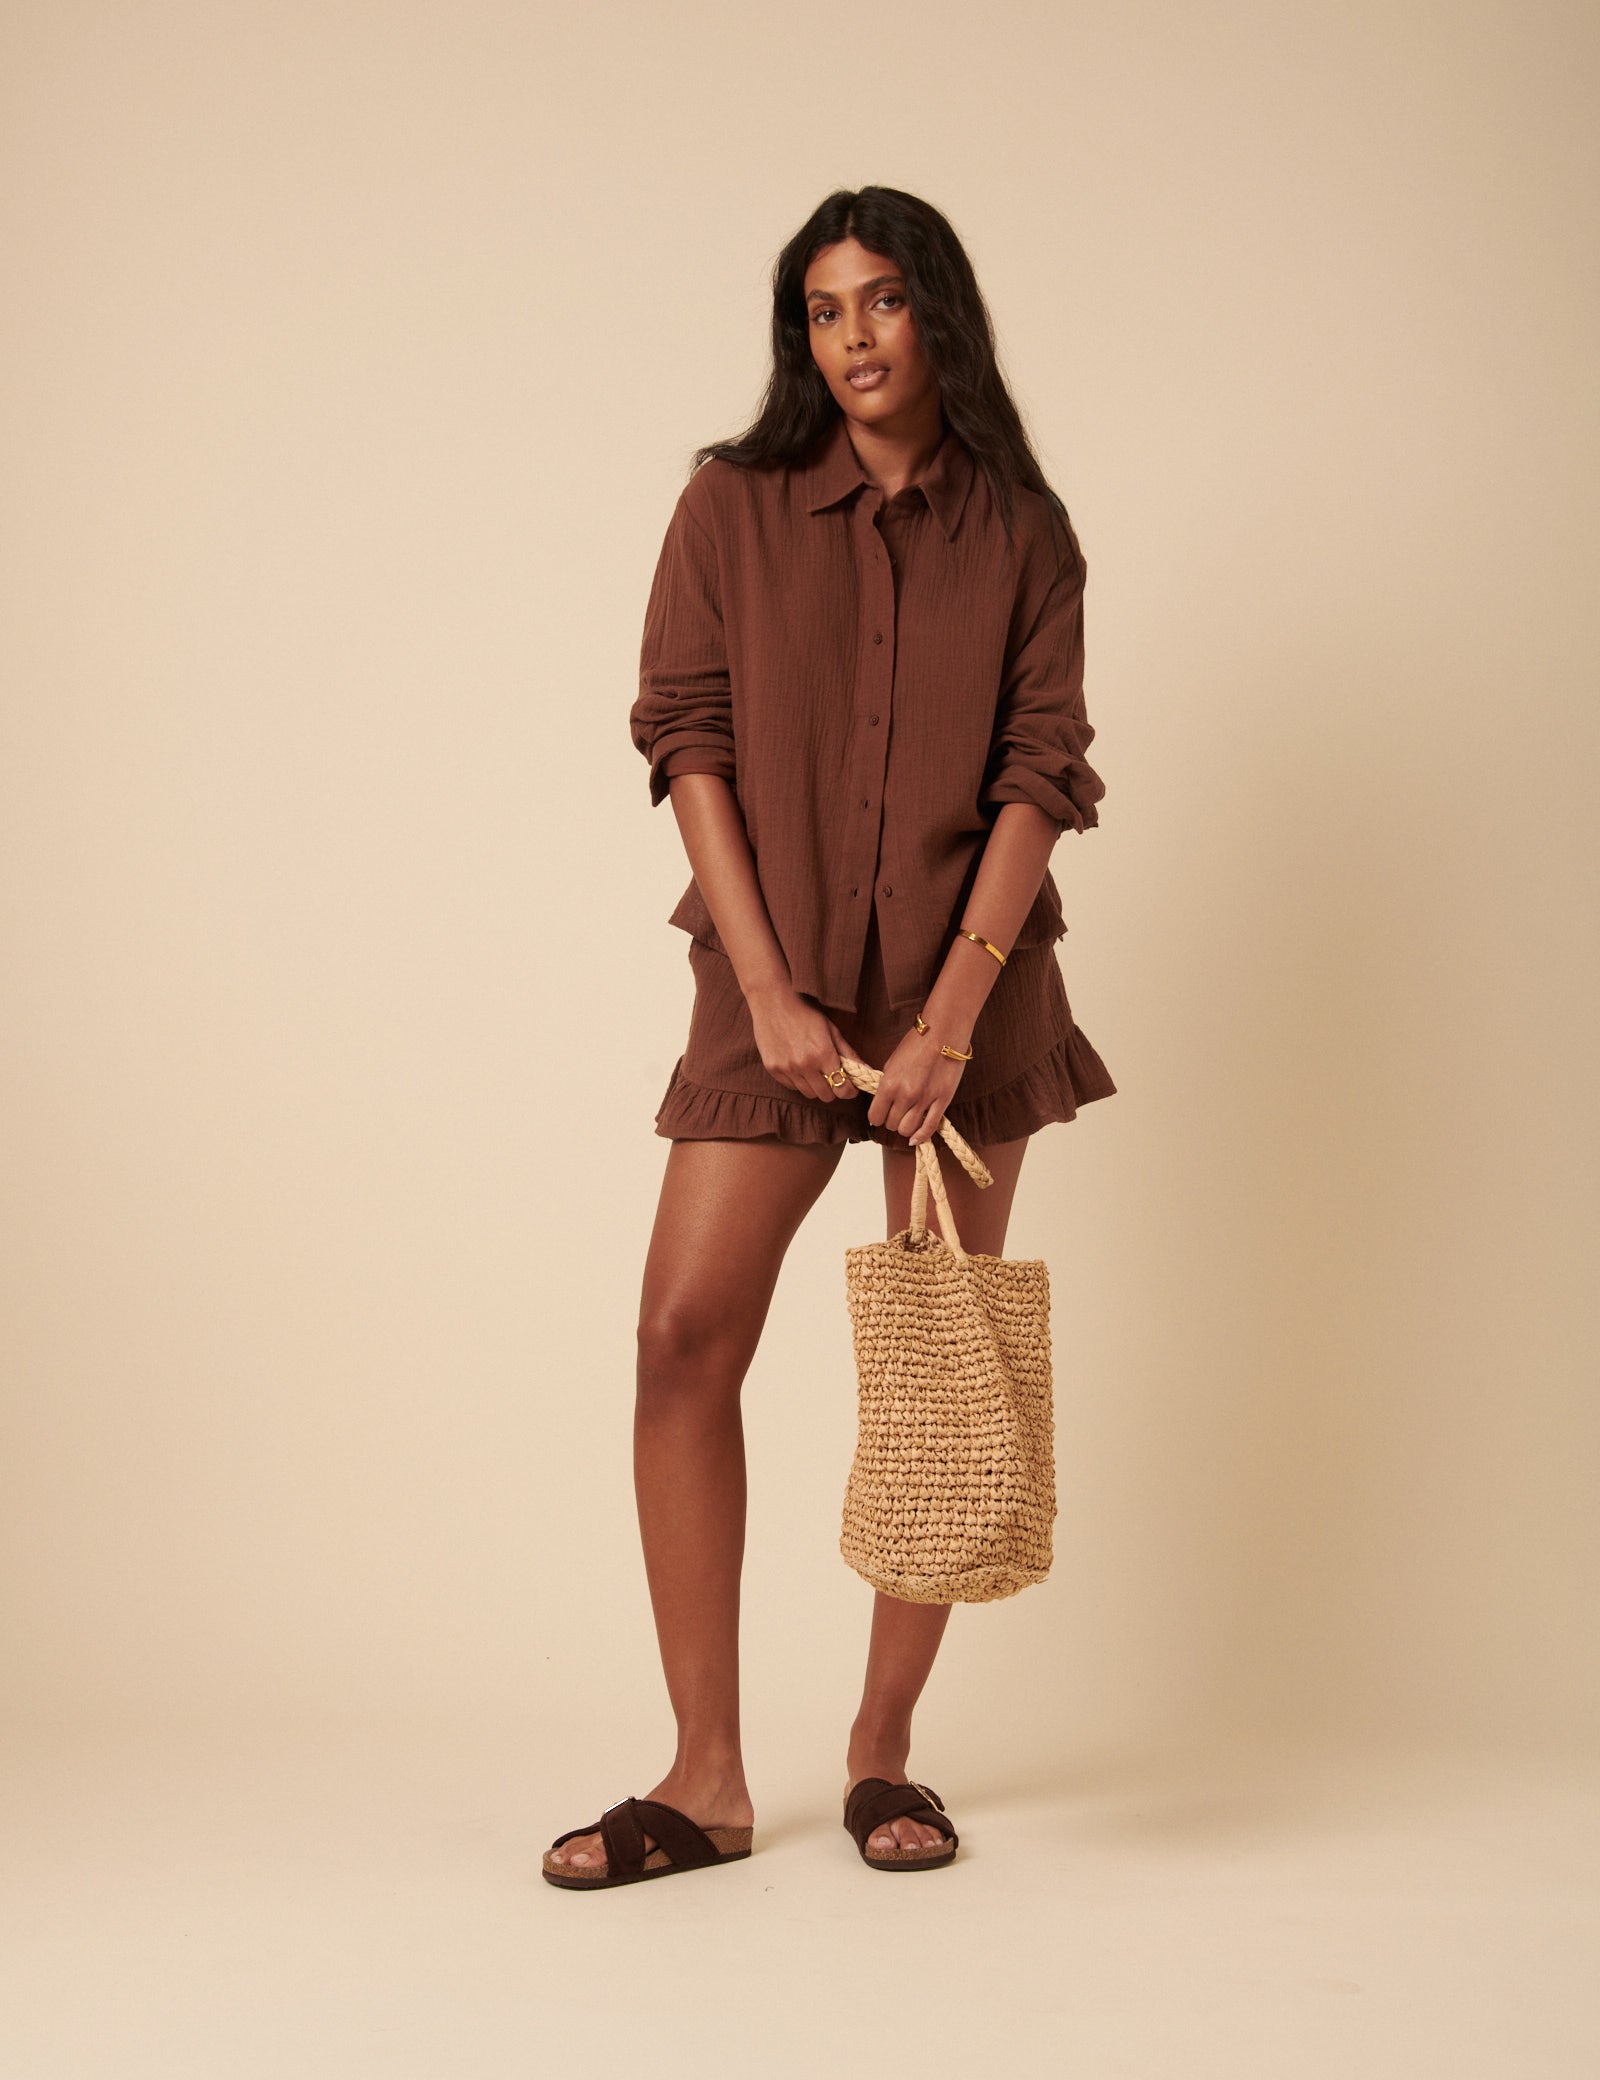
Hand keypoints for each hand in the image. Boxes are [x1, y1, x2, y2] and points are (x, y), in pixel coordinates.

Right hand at [746, 984, 857, 1102]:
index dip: (849, 1091)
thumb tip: (866, 1070)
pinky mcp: (773, 1069)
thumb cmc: (805, 1013)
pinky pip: (791, 1087)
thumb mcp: (831, 1030)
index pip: (842, 1088)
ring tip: (815, 1070)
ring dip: (815, 1086)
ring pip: (808, 1093)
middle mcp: (805, 1064)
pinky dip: (798, 1081)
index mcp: (823, 1053)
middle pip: (826, 1096)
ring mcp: (787, 1068)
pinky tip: (798, 1065)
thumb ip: (849, 1053)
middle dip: (833, 1089)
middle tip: (832, 1077)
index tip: (850, 1088)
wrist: (773, 1001)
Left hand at [867, 1024, 968, 1145]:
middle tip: (896, 1113)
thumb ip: (887, 1083)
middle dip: (891, 1120)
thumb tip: (882, 1101)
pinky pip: (929, 1128)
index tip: (880, 1114)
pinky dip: (921, 1136)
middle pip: (891, 1125)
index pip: (875, 1116)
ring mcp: (925, 1099)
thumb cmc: (916, 1042)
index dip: (876, 1117)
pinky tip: (916, 1138)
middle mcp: (905, 1095)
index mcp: (889, 1083)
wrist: (944, 1031)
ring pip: (908, 1130)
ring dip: (905, 1128)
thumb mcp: (892, 1061)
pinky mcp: (942, 1100)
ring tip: (908, 1119)